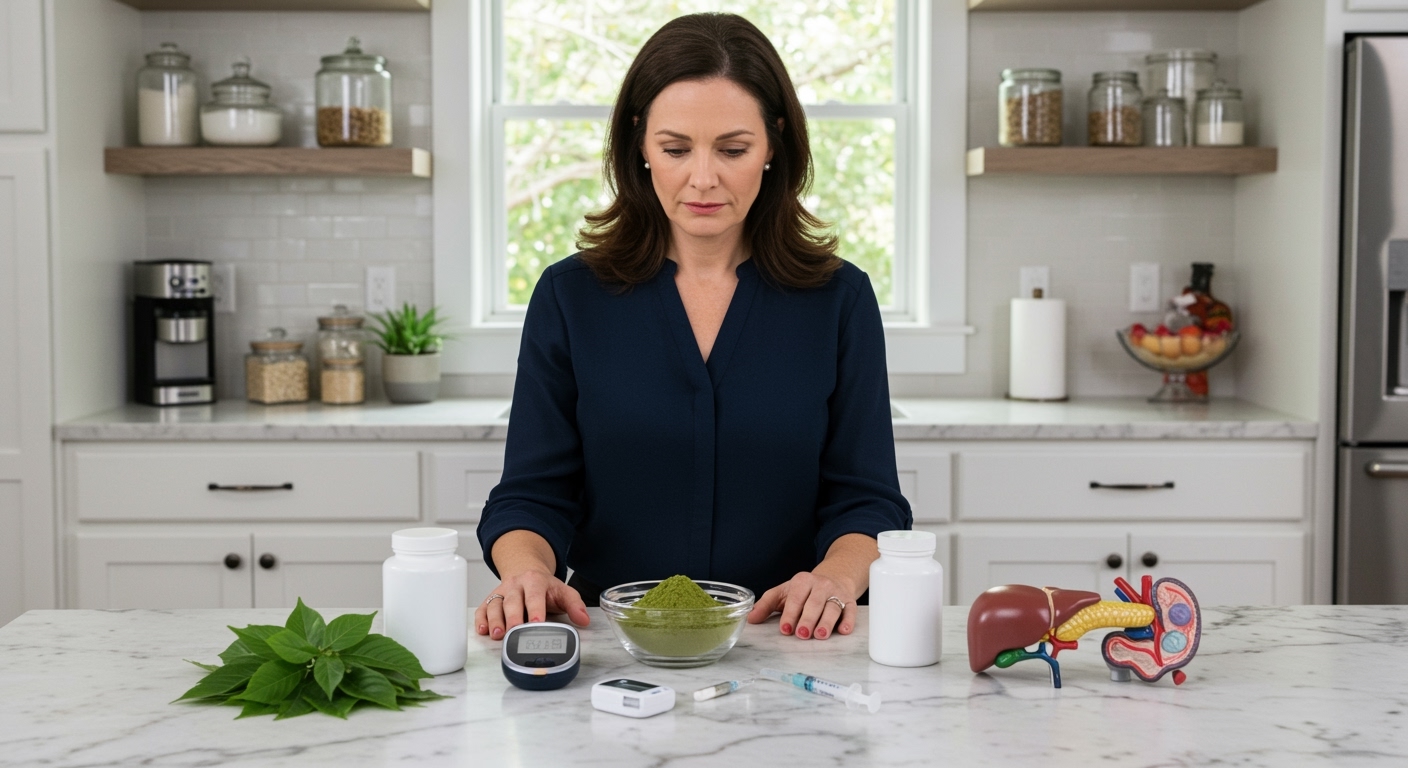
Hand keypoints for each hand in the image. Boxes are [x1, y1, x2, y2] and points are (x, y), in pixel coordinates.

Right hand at [474, 569, 589, 639]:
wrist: (526, 571)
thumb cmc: (545, 587)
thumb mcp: (563, 591)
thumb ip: (574, 604)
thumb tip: (583, 620)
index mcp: (534, 581)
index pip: (534, 595)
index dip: (535, 609)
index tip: (537, 622)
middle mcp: (515, 585)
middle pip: (511, 601)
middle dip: (512, 618)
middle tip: (513, 632)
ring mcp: (501, 592)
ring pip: (494, 605)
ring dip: (494, 621)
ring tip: (498, 635)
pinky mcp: (490, 600)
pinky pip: (482, 609)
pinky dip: (480, 620)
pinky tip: (482, 631)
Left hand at [746, 570, 858, 640]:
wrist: (834, 577)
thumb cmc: (805, 590)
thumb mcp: (784, 592)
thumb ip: (766, 605)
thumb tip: (750, 619)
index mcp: (802, 581)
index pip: (795, 598)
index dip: (790, 614)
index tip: (785, 629)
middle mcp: (820, 585)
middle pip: (814, 603)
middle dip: (808, 619)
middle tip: (802, 634)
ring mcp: (836, 592)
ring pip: (832, 607)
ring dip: (826, 622)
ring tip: (820, 635)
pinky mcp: (849, 601)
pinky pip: (850, 610)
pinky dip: (848, 621)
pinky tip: (844, 630)